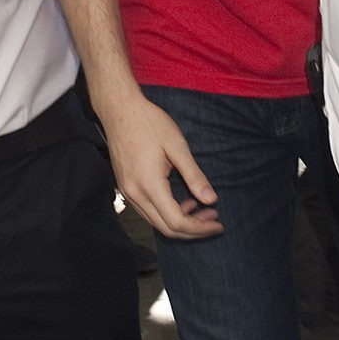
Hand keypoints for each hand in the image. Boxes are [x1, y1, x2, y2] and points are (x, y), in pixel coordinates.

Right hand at [100, 91, 222, 239]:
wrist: (120, 110)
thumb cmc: (150, 123)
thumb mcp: (177, 145)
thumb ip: (194, 175)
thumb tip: (211, 199)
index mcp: (149, 185)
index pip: (176, 222)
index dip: (199, 228)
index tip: (219, 224)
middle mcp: (135, 195)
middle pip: (166, 228)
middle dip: (193, 230)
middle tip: (214, 219)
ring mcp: (128, 193)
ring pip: (156, 222)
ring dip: (181, 222)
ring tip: (203, 209)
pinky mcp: (126, 188)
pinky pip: (148, 211)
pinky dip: (167, 213)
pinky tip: (183, 201)